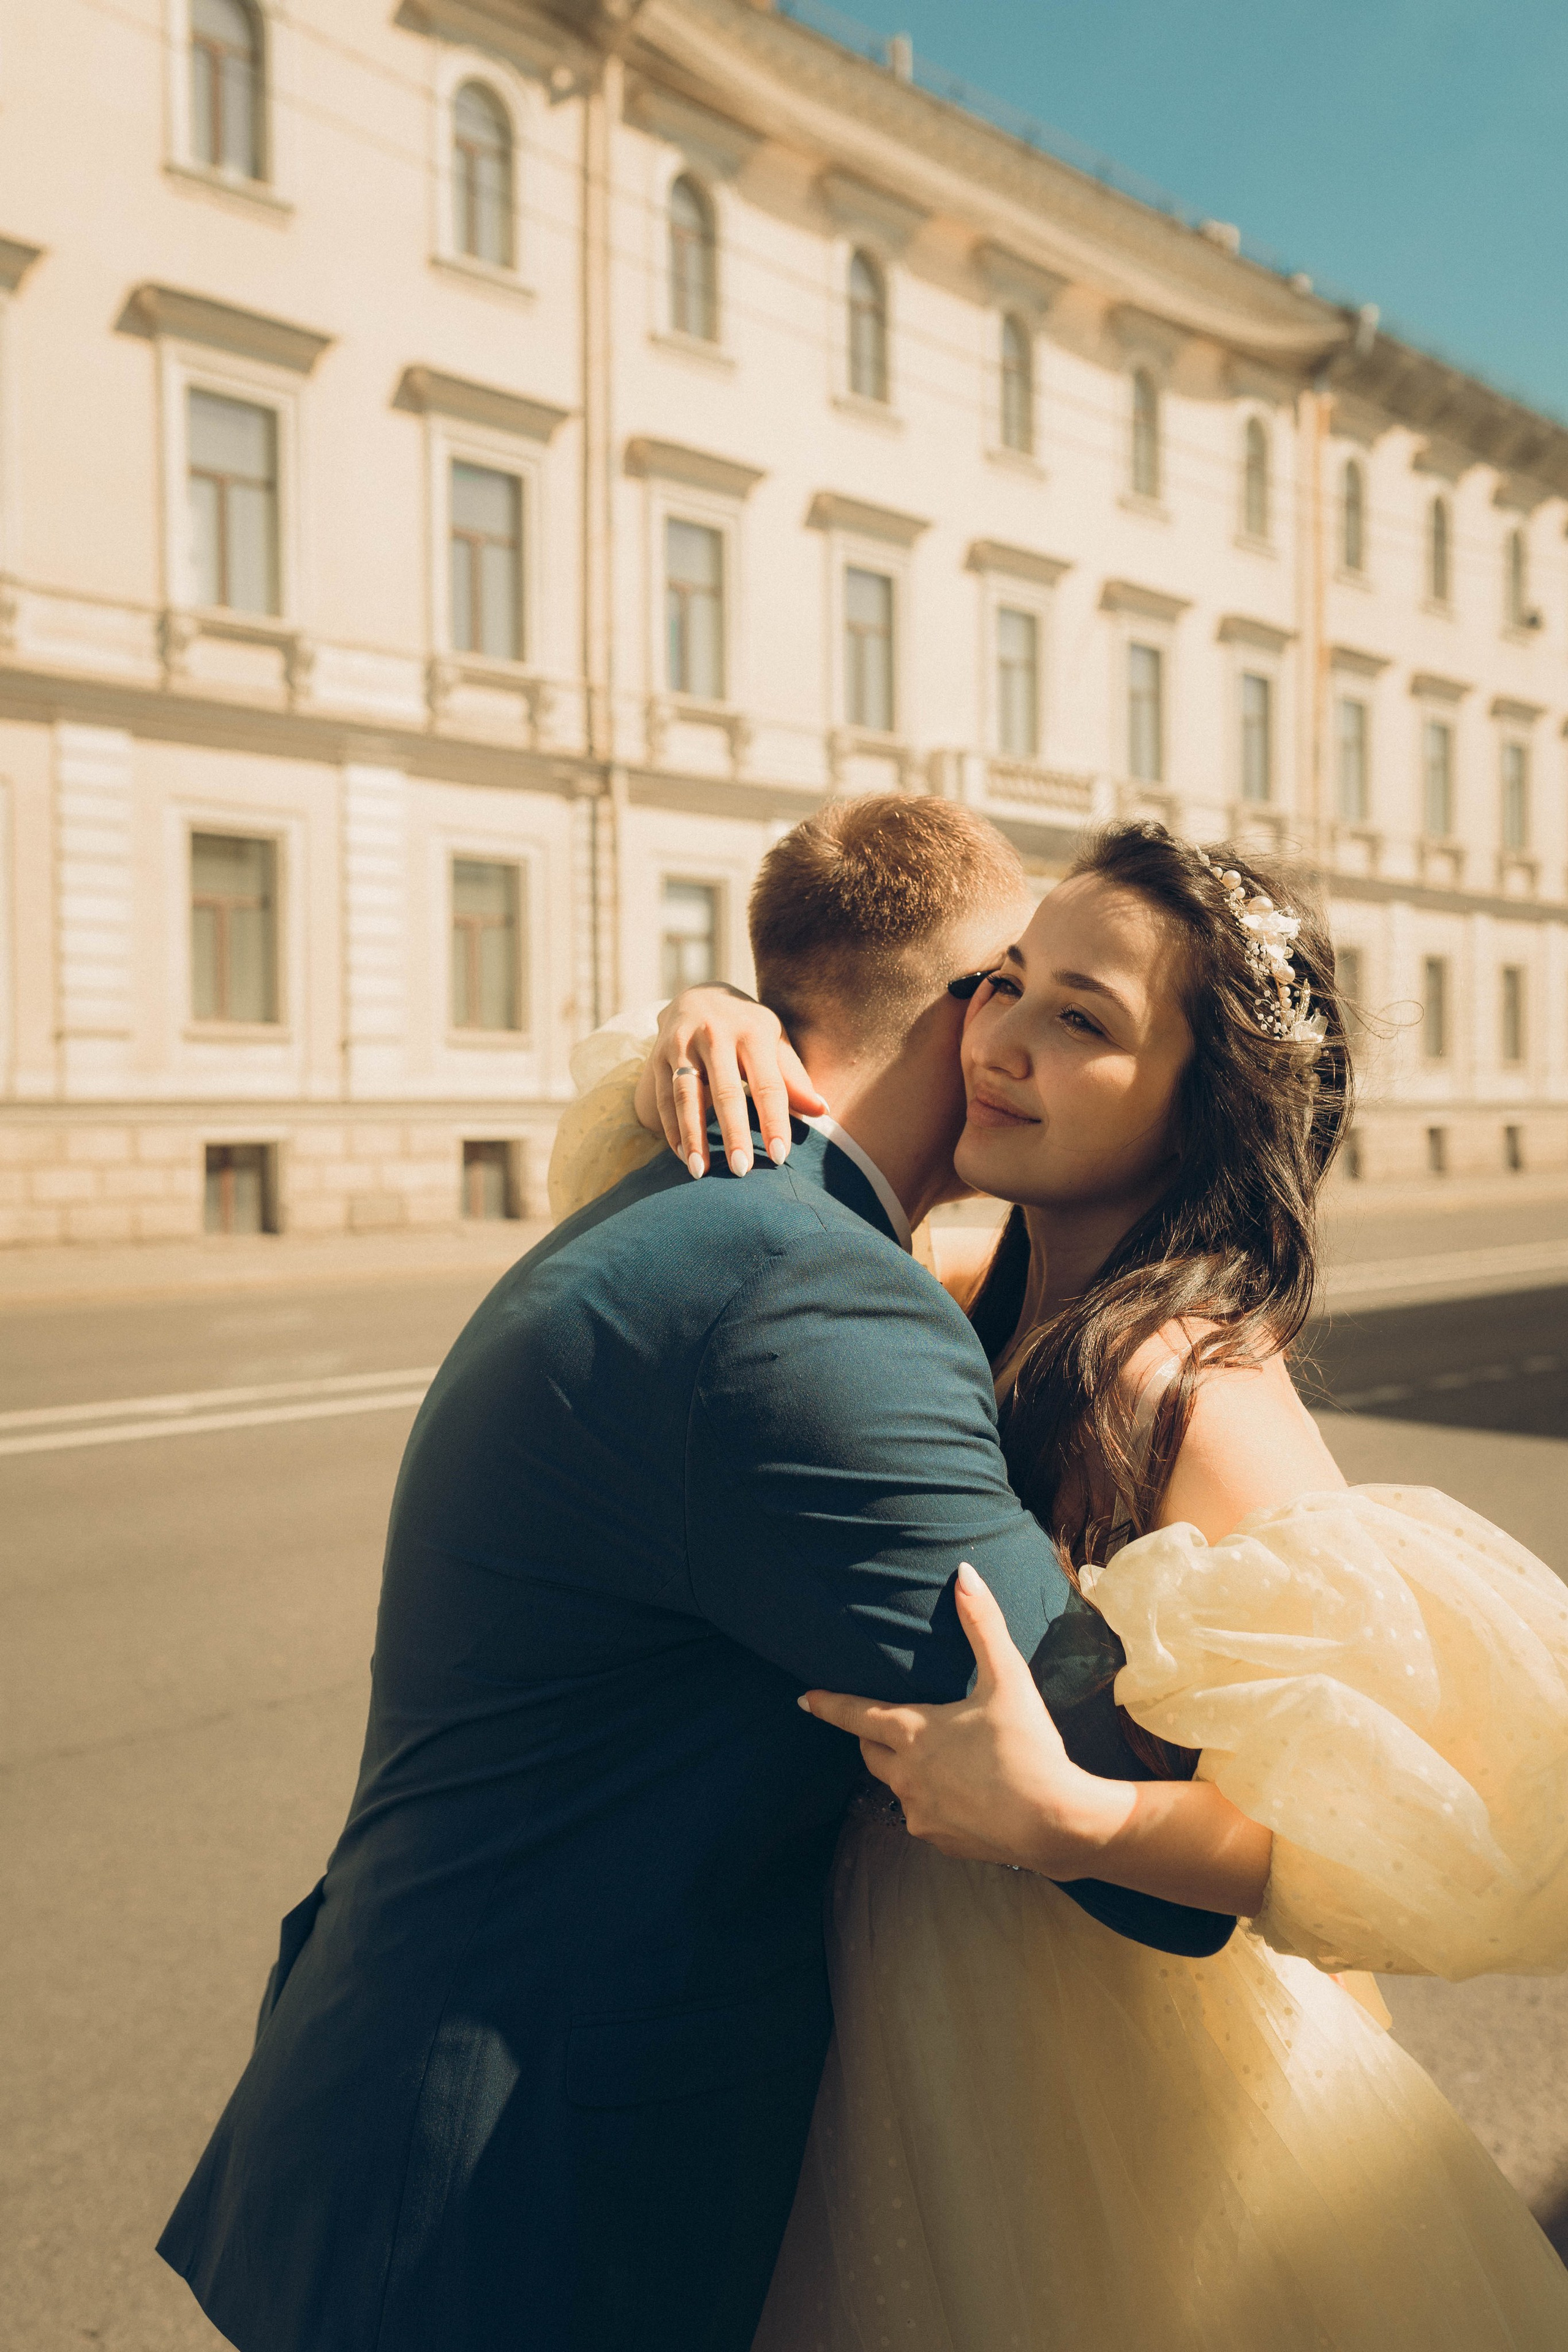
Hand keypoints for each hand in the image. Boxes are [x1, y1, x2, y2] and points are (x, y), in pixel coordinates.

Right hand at [634, 985, 827, 1179]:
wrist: (699, 995)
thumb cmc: (747, 1029)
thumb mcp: (775, 1042)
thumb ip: (794, 1077)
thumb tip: (822, 1110)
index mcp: (753, 1032)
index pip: (767, 1084)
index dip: (774, 1121)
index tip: (779, 1157)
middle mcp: (716, 1034)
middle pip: (725, 1092)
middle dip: (733, 1133)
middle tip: (741, 1170)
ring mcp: (683, 1044)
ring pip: (687, 1096)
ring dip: (693, 1136)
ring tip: (699, 1171)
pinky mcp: (658, 1055)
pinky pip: (663, 1097)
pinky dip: (671, 1128)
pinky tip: (681, 1154)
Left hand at [799, 1562, 1121, 1875]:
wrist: (1056, 1823)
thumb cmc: (1029, 1747)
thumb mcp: (1007, 1679)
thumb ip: (982, 1625)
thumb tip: (965, 1575)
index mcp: (913, 1733)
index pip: (855, 1714)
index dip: (828, 1704)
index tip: (804, 1699)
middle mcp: (905, 1776)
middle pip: (870, 1751)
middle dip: (871, 1737)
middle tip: (882, 1725)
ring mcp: (920, 1812)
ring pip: (896, 1785)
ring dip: (905, 1770)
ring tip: (936, 1761)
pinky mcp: (940, 1840)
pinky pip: (923, 1814)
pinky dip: (933, 1800)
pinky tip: (964, 1795)